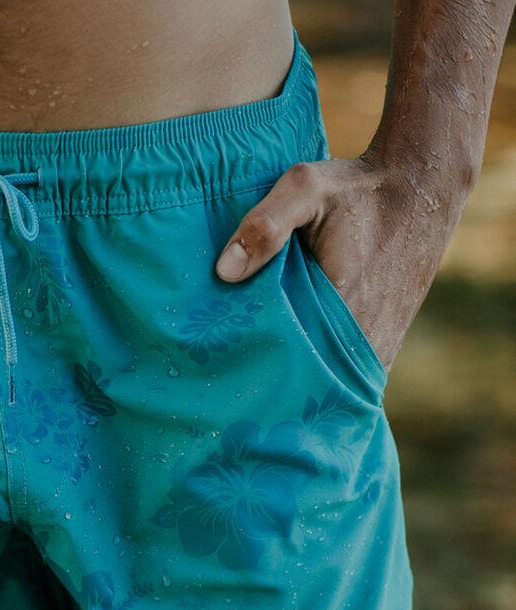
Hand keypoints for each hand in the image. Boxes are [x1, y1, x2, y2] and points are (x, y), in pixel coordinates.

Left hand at [214, 155, 467, 370]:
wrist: (422, 186)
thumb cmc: (357, 188)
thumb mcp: (305, 188)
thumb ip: (265, 225)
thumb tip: (224, 271)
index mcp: (338, 304)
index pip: (284, 359)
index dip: (253, 366)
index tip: (224, 366)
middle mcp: (360, 336)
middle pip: (303, 380)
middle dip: (269, 382)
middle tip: (232, 378)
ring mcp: (375, 347)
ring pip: (326, 385)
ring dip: (296, 385)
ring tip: (257, 381)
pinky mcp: (383, 346)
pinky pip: (346, 379)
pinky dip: (323, 380)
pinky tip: (293, 372)